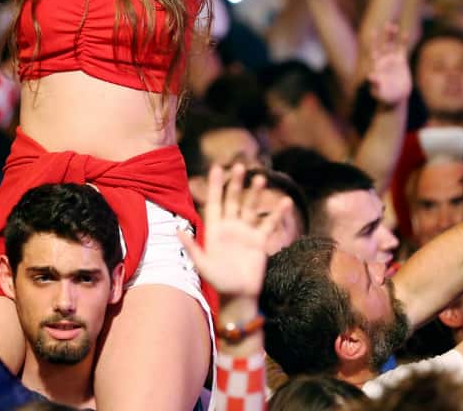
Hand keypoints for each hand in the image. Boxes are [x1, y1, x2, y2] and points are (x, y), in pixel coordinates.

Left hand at [179, 164, 289, 301]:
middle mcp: (230, 227)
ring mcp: (246, 232)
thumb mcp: (202, 265)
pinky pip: (269, 224)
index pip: (214, 202)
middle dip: (236, 184)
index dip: (215, 185)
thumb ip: (191, 247)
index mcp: (215, 229)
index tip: (216, 167)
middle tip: (240, 166)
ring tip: (260, 178)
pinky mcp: (260, 241)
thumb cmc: (218, 281)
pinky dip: (277, 213)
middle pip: (233, 200)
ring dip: (255, 193)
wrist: (238, 296)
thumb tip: (176, 230)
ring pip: (251, 208)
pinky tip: (285, 202)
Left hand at [367, 24, 411, 107]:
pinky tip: (405, 33)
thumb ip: (375, 84)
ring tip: (393, 26)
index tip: (373, 32)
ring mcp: (391, 60)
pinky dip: (403, 42)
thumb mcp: (379, 92)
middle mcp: (382, 60)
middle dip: (384, 35)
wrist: (395, 98)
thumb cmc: (384, 97)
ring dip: (392, 36)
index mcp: (375, 66)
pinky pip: (402, 50)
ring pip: (391, 45)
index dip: (373, 42)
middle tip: (387, 24)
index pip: (373, 52)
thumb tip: (371, 77)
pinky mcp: (401, 61)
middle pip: (383, 45)